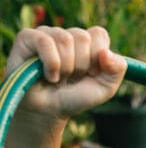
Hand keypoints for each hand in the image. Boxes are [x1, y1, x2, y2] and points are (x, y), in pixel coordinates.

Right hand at [6, 26, 126, 118]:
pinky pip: (44, 42)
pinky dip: (51, 64)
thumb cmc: (74, 98)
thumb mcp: (105, 88)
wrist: (48, 113)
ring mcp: (46, 34)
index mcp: (86, 42)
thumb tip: (106, 52)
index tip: (90, 74)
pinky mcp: (27, 38)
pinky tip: (49, 76)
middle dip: (80, 66)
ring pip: (65, 40)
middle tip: (70, 78)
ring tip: (58, 78)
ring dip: (65, 67)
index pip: (99, 34)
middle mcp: (66, 34)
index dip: (97, 58)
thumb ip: (117, 69)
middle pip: (83, 37)